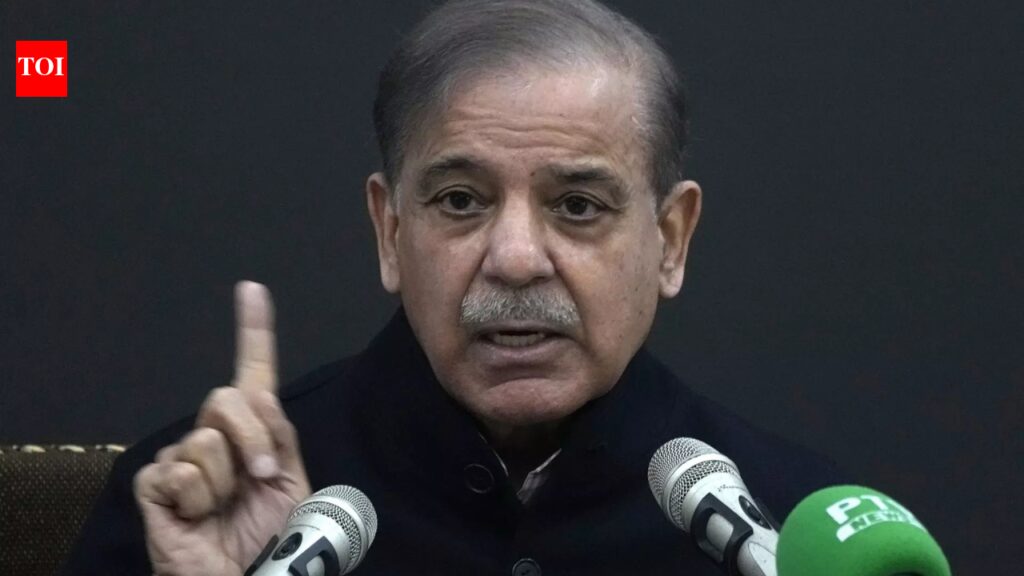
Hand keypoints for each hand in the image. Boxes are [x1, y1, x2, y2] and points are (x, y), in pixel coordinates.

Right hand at [134, 281, 310, 575]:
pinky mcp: (155, 485)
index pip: (252, 374)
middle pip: (226, 399)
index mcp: (252, 432)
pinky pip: (180, 471)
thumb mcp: (290, 481)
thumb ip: (279, 436)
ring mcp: (180, 458)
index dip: (253, 330)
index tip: (252, 289)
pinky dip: (197, 499)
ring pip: (205, 441)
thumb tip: (258, 395)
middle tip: (259, 479)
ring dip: (226, 482)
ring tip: (224, 509)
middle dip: (253, 440)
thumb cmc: (267, 535)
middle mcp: (213, 437)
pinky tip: (197, 517)